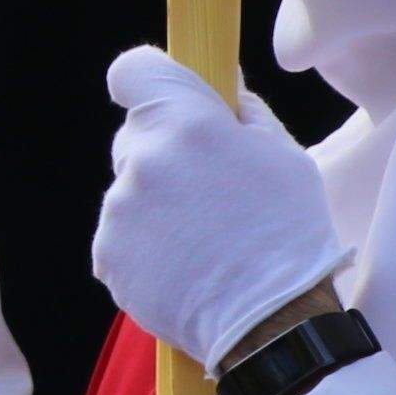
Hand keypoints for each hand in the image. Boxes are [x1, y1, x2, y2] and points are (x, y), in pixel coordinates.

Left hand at [96, 48, 347, 366]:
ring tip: (205, 240)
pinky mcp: (106, 252)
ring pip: (130, 190)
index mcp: (185, 124)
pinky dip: (145, 245)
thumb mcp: (285, 157)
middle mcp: (141, 159)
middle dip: (165, 154)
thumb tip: (221, 81)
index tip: (162, 97)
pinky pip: (121, 234)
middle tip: (209, 193)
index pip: (134, 70)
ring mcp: (118, 209)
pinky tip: (186, 266)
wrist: (273, 324)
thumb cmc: (289, 235)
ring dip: (156, 204)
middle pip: (135, 137)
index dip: (148, 81)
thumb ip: (243, 111)